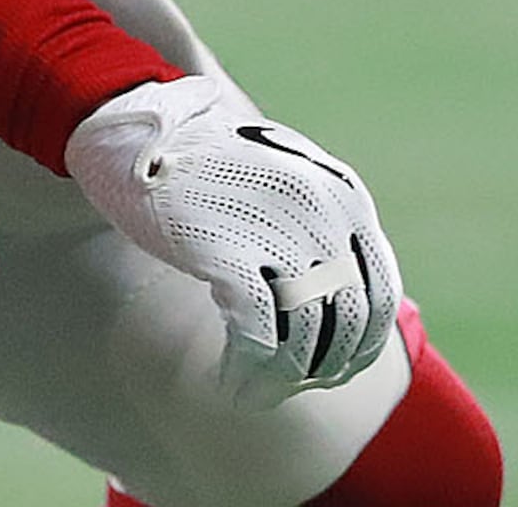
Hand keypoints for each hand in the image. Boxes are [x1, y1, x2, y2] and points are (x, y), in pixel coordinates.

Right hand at [68, 75, 403, 406]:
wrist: (136, 125)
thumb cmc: (201, 159)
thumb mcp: (282, 179)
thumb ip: (315, 222)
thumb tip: (333, 295)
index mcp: (344, 196)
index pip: (381, 295)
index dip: (358, 347)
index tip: (326, 371)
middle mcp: (324, 214)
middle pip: (348, 325)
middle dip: (320, 370)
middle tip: (283, 387)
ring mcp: (280, 231)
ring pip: (307, 339)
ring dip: (281, 381)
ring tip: (251, 392)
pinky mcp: (231, 251)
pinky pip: (260, 339)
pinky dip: (248, 373)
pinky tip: (228, 380)